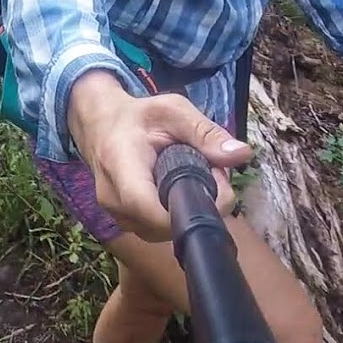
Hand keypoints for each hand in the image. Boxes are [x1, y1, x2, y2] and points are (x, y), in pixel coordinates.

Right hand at [66, 70, 252, 242]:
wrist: (100, 126)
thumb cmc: (137, 117)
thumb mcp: (173, 110)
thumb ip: (205, 132)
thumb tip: (242, 154)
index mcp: (120, 166)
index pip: (150, 208)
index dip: (189, 208)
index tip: (216, 184)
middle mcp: (113, 199)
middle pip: (162, 225)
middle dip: (196, 206)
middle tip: (213, 174)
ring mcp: (116, 216)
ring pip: (161, 232)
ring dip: (187, 212)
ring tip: (198, 179)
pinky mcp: (124, 223)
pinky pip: (155, 230)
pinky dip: (175, 216)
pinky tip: (181, 191)